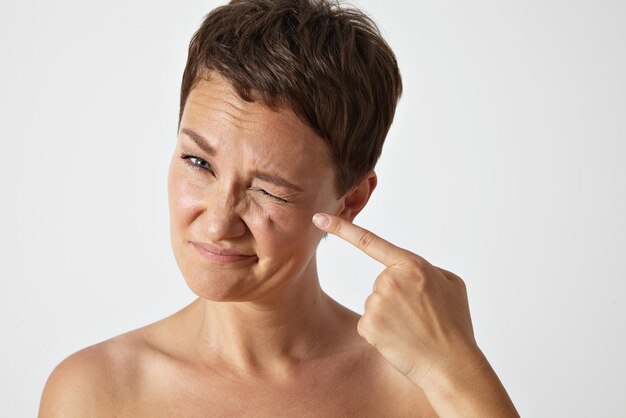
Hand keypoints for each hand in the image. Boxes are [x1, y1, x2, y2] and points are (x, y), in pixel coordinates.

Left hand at [312, 213, 481, 386]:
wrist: (451, 365)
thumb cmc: (455, 325)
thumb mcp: (452, 284)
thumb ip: (428, 269)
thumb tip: (408, 272)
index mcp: (412, 265)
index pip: (369, 241)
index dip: (340, 229)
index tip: (318, 218)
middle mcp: (390, 280)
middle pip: (381, 283)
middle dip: (396, 298)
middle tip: (419, 316)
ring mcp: (376, 302)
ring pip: (375, 303)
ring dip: (390, 316)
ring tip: (413, 329)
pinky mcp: (368, 325)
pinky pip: (369, 323)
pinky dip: (382, 333)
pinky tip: (400, 340)